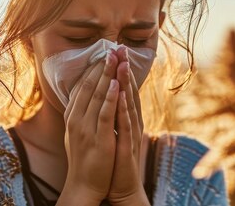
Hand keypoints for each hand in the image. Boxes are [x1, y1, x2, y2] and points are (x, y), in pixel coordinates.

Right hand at [58, 50, 119, 204]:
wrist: (84, 186)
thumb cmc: (84, 159)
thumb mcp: (79, 132)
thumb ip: (82, 113)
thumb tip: (86, 95)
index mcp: (73, 116)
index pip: (83, 86)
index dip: (94, 68)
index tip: (104, 52)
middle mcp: (76, 119)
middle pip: (90, 86)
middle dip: (102, 65)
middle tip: (113, 47)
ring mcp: (86, 128)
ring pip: (98, 96)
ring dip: (108, 75)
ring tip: (116, 57)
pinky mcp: (99, 139)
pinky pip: (105, 114)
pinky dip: (111, 97)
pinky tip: (117, 84)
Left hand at [107, 47, 148, 204]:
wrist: (119, 186)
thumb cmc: (114, 159)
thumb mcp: (110, 132)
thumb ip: (110, 114)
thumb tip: (104, 97)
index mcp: (124, 118)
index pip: (123, 89)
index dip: (119, 70)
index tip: (115, 50)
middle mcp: (130, 122)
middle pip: (128, 91)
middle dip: (124, 69)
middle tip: (122, 48)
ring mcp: (130, 134)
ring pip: (129, 104)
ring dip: (126, 84)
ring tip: (122, 64)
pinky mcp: (127, 146)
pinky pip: (125, 124)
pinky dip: (124, 108)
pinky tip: (122, 95)